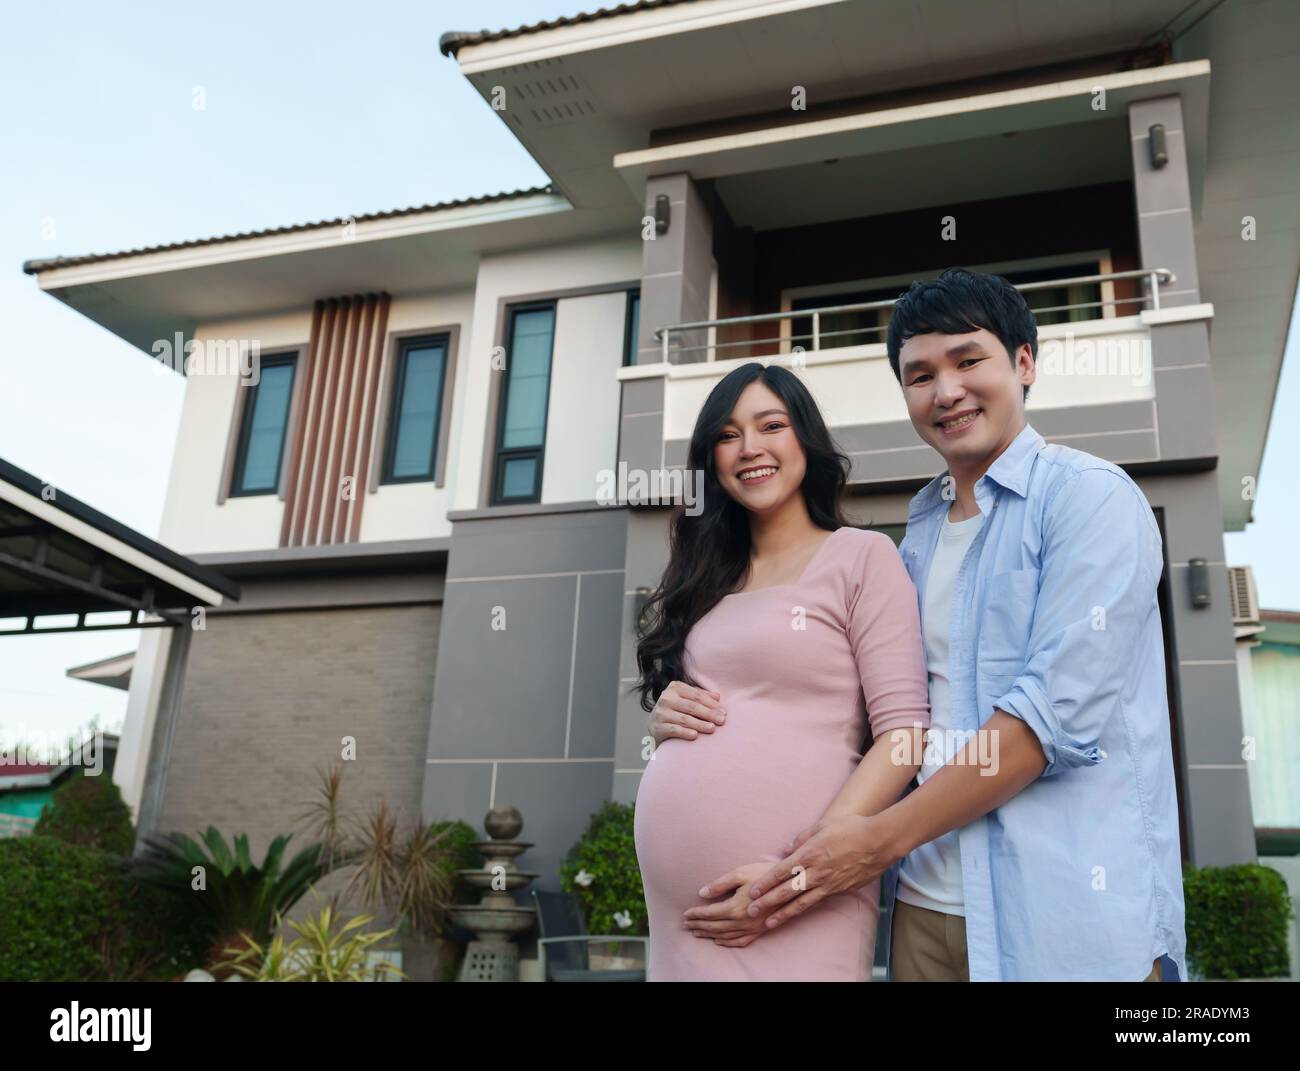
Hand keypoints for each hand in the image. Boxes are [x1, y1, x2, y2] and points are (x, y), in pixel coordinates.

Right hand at [650, 680, 725, 745]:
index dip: (711, 704)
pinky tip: (695, 736)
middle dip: (708, 714)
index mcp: (675, 688)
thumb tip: (717, 696)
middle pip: (691, 706)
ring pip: (684, 718)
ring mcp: (660, 712)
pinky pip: (674, 730)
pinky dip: (685, 733)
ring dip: (700, 724)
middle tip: (722, 721)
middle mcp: (666, 698)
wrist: (656, 725)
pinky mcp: (657, 726)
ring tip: (712, 728)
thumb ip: (701, 696)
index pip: (696, 695)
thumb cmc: (677, 710)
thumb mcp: (687, 700)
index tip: (724, 712)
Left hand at [681, 861, 772, 946]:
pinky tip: (719, 940)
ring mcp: (753, 928)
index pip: (710, 913)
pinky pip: (741, 941)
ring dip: (709, 934)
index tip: (685, 914)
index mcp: (736, 907)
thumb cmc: (764, 873)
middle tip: (686, 924)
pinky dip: (728, 942)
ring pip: (726, 935)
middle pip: (715, 926)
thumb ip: (720, 884)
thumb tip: (702, 893)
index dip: (696, 914)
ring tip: (697, 932)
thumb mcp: (740, 873)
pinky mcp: (761, 930)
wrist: (791, 882)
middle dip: (699, 925)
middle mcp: (743, 921)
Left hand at [740, 814, 902, 930]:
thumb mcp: (822, 825)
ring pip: (800, 902)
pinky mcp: (839, 890)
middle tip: (750, 911)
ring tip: (768, 922)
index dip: (765, 882)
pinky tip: (793, 915)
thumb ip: (802, 838)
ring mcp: (828, 884)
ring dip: (782, 913)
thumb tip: (786, 849)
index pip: (781, 870)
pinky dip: (802, 910)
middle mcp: (817, 872)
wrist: (879, 842)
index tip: (751, 890)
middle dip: (767, 901)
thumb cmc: (851, 828)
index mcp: (810, 853)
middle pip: (787, 890)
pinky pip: (817, 902)